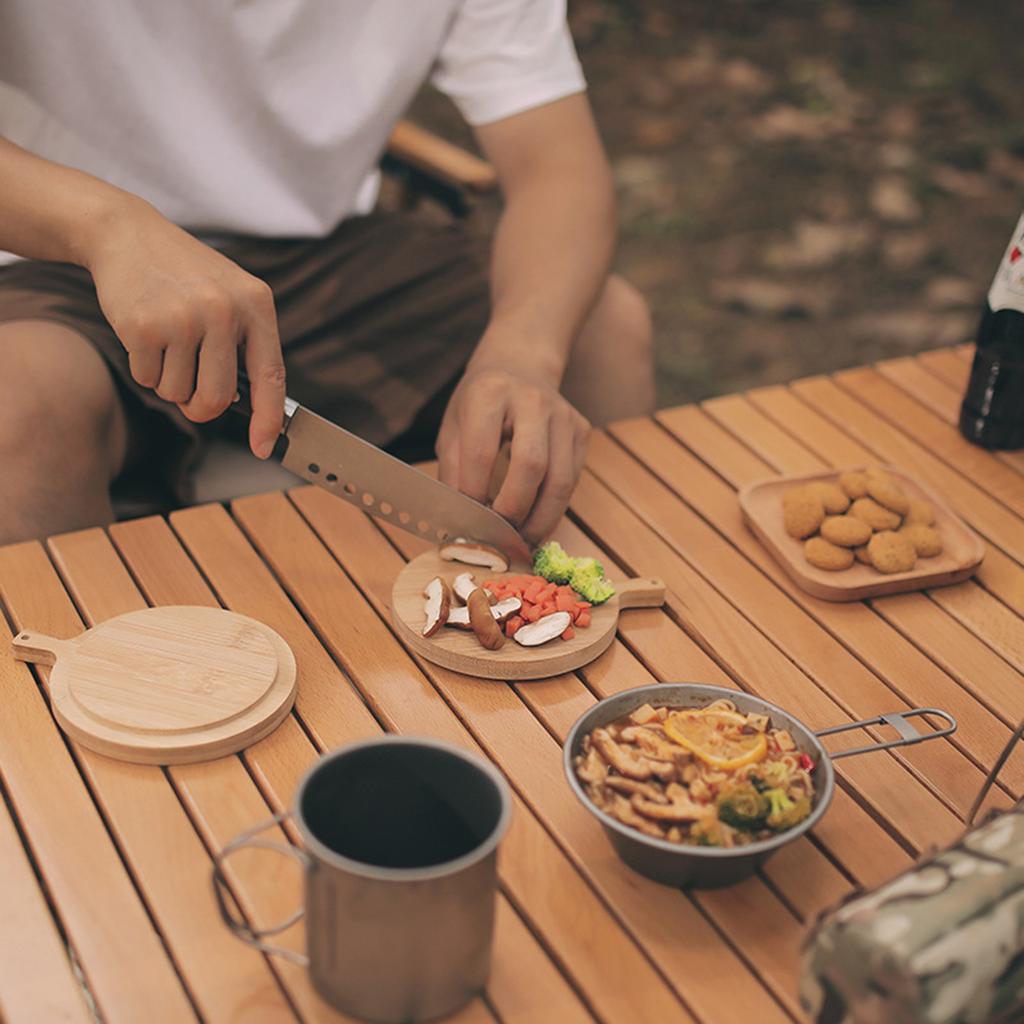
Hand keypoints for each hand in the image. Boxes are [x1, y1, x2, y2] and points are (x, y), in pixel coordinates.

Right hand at [84, 198, 285, 457]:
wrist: (128, 235)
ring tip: (168, 345)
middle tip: (192, 394)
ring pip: (179, 394)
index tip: (263, 447)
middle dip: (202, 407)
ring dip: (170, 383)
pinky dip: (145, 369)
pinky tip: (146, 335)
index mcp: (256, 304)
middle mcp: (223, 311)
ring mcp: (182, 319)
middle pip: (217, 398)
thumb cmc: (186, 274)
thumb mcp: (231, 296)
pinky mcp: (143, 326)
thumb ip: (245, 345)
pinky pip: (148, 380)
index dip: (268, 420)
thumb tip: (247, 405)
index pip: (271, 376)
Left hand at [436, 365, 589, 542]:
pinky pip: (572, 482)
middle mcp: (532, 401)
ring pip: (561, 481)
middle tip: (497, 537)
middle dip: (513, 510)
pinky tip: (535, 524)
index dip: (474, 493)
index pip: (483, 452)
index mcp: (491, 393)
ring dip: (540, 520)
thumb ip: (454, 471)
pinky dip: (553, 510)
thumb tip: (459, 521)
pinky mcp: (581, 432)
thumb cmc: (480, 402)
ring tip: (519, 542)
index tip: (466, 519)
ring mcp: (564, 416)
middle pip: (531, 466)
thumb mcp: (453, 427)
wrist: (519, 366)